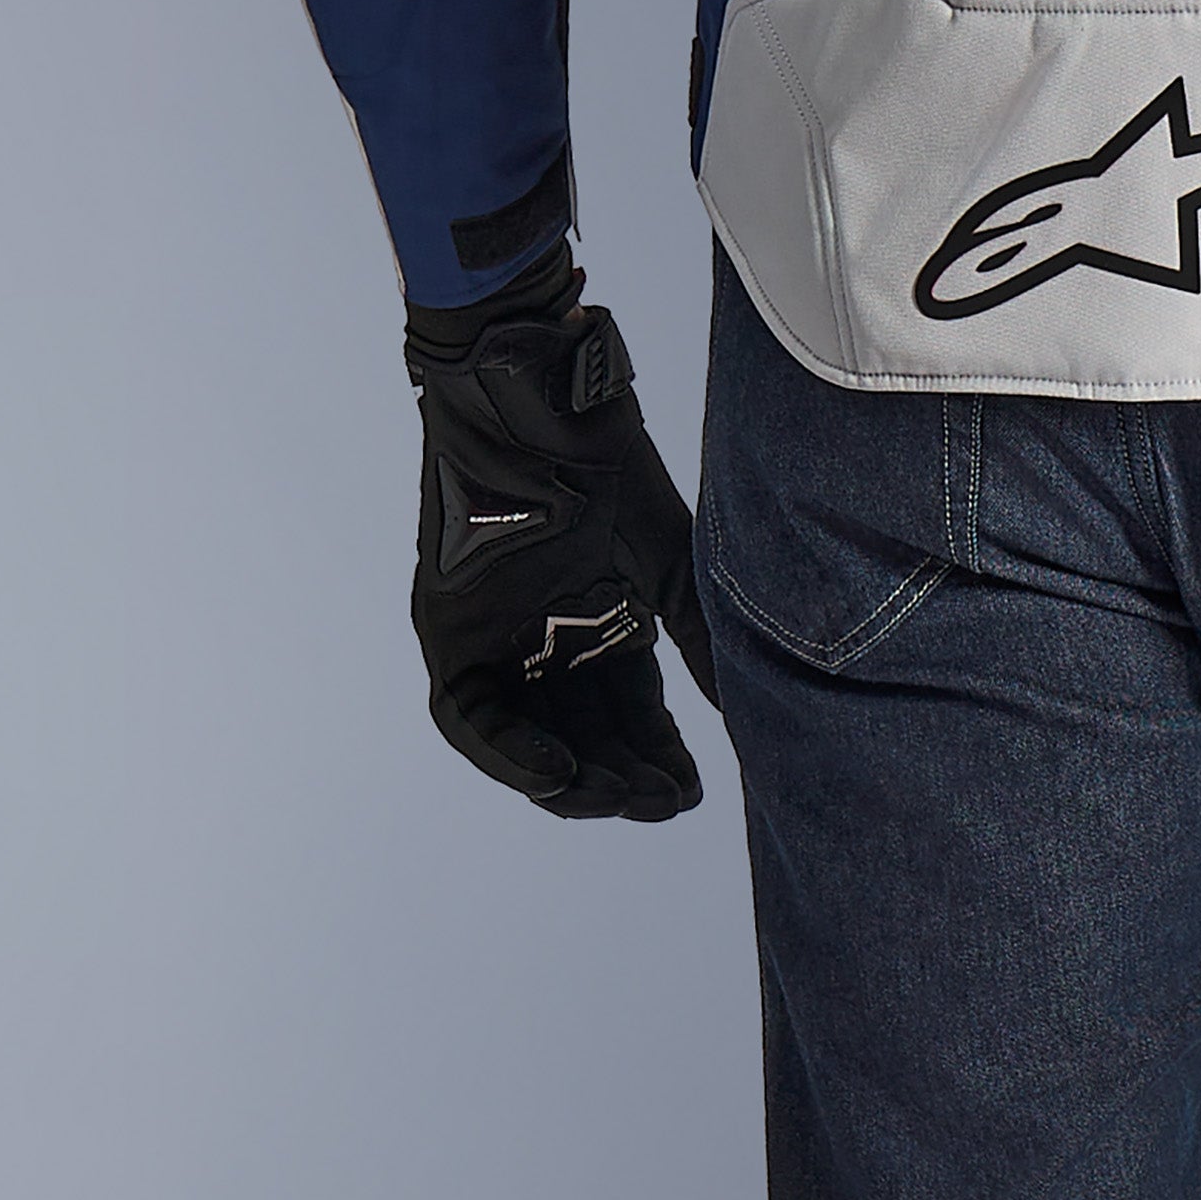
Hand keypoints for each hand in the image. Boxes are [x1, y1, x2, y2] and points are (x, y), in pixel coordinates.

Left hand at [403, 242, 718, 819]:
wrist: (539, 400)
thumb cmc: (608, 464)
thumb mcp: (668, 562)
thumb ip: (699, 640)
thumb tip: (751, 717)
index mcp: (598, 619)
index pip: (626, 713)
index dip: (655, 758)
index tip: (689, 790)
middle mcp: (545, 639)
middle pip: (581, 736)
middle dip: (622, 778)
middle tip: (660, 799)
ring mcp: (495, 640)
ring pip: (530, 739)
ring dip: (573, 779)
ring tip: (620, 796)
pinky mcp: (449, 636)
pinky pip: (470, 718)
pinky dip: (508, 753)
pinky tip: (558, 774)